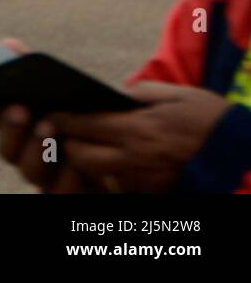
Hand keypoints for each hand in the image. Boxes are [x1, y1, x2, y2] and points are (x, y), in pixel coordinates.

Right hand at [0, 38, 85, 192]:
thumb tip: (8, 44)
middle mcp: (28, 155)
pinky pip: (61, 193)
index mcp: (23, 129)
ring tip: (48, 128)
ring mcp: (48, 177)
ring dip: (35, 150)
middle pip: (6, 149)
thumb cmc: (87, 117)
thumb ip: (36, 72)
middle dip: (10, 129)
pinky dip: (66, 178)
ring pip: (30, 172)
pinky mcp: (71, 192)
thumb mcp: (66, 94)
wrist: (126, 155)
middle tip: (20, 109)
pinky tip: (74, 162)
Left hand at [47, 81, 231, 193]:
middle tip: (59, 130)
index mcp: (139, 129)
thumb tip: (111, 94)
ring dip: (83, 159)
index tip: (50, 112)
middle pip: (81, 157)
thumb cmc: (208, 117)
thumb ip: (137, 94)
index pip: (84, 125)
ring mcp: (144, 177)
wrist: (241, 150)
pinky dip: (106, 170)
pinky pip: (118, 181)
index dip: (61, 119)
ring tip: (79, 142)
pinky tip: (106, 155)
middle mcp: (137, 157)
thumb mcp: (173, 95)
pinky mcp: (152, 189)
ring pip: (96, 173)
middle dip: (65, 143)